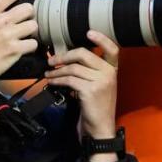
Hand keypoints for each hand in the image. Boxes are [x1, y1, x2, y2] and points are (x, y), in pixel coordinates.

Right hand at [0, 0, 38, 79]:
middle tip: (26, 19)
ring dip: (32, 30)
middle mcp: (0, 22)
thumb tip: (0, 7)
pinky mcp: (15, 50)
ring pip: (33, 25)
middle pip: (27, 8)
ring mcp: (9, 36)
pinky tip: (25, 47)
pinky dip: (31, 46)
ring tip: (26, 34)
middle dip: (30, 14)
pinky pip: (33, 43)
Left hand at [44, 30, 119, 158]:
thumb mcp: (98, 87)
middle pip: (84, 54)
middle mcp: (108, 74)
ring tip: (49, 74)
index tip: (89, 32)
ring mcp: (100, 81)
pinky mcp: (90, 90)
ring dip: (57, 70)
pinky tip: (52, 82)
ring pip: (73, 68)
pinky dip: (57, 80)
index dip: (101, 39)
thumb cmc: (96, 109)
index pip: (112, 49)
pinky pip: (69, 79)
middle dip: (64, 56)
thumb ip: (90, 72)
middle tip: (52, 60)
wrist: (100, 129)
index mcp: (112, 71)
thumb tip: (68, 60)